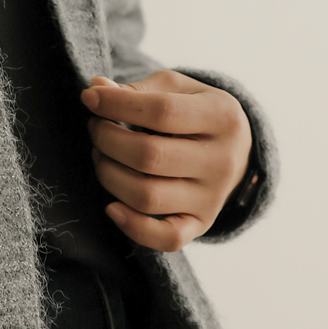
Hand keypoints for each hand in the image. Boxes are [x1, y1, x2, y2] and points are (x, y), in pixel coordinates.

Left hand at [81, 69, 252, 249]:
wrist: (236, 152)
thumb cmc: (196, 114)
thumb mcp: (178, 90)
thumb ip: (139, 90)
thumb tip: (96, 90)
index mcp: (222, 117)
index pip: (161, 111)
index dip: (117, 105)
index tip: (91, 99)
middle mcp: (221, 161)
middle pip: (149, 156)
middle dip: (108, 140)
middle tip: (97, 130)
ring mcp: (212, 198)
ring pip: (147, 196)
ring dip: (109, 175)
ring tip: (102, 157)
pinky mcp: (201, 225)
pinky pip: (165, 238)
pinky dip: (132, 226)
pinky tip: (112, 206)